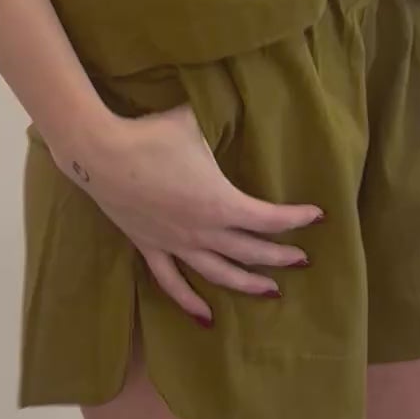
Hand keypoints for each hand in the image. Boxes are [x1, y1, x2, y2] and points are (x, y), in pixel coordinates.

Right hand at [61, 104, 323, 325]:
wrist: (102, 154)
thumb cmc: (152, 135)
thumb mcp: (195, 121)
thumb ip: (221, 118)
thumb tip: (240, 100)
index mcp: (220, 203)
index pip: (268, 218)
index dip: (296, 219)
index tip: (317, 217)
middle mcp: (203, 231)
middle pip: (251, 251)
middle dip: (280, 256)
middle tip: (302, 260)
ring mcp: (176, 244)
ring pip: (220, 274)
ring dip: (248, 284)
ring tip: (272, 292)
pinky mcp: (151, 249)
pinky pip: (173, 283)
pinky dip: (191, 303)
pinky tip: (207, 318)